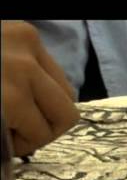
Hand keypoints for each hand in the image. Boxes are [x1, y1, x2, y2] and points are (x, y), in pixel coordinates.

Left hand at [1, 21, 79, 156]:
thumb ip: (1, 135)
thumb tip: (15, 147)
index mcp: (10, 96)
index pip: (43, 132)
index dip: (27, 143)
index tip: (8, 142)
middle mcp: (24, 69)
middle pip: (66, 113)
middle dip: (44, 127)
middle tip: (18, 128)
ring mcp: (28, 46)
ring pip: (66, 90)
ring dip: (45, 103)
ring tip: (16, 105)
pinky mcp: (27, 32)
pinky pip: (52, 68)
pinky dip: (39, 80)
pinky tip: (14, 83)